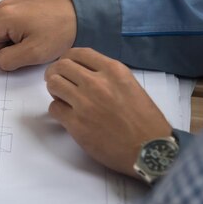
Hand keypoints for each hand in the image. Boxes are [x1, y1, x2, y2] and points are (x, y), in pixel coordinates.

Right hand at [0, 0, 76, 70]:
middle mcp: (1, 10)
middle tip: (29, 51)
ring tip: (35, 42)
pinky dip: (17, 40)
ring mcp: (9, 9)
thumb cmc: (59, 32)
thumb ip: (6, 61)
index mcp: (3, 19)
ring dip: (12, 47)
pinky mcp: (17, 11)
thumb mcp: (32, 54)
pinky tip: (35, 37)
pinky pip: (8, 32)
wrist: (81, 14)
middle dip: (2, 53)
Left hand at [45, 48, 171, 178]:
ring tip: (62, 97)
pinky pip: (54, 108)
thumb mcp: (131, 86)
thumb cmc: (145, 121)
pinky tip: (66, 115)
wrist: (149, 150)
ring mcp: (84, 103)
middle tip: (58, 81)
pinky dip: (57, 110)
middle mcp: (96, 83)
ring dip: (54, 90)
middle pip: (61, 66)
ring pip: (53, 84)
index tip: (66, 66)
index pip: (79, 53)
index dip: (67, 58)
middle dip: (55, 72)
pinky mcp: (75, 123)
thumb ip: (108, 76)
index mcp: (113, 71)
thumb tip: (85, 74)